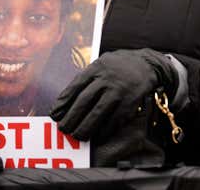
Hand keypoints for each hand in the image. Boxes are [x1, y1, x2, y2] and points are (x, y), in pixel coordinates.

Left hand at [50, 48, 177, 140]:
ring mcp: (118, 91)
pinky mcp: (129, 102)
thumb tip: (66, 99)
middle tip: (63, 129)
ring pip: (98, 113)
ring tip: (77, 136)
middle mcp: (106, 80)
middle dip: (71, 118)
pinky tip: (97, 136)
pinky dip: (105, 130)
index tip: (54, 114)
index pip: (75, 87)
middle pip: (84, 101)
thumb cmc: (117, 66)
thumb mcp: (100, 64)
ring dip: (86, 127)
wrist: (145, 64)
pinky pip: (114, 120)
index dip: (63, 102)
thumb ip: (86, 78)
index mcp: (95, 69)